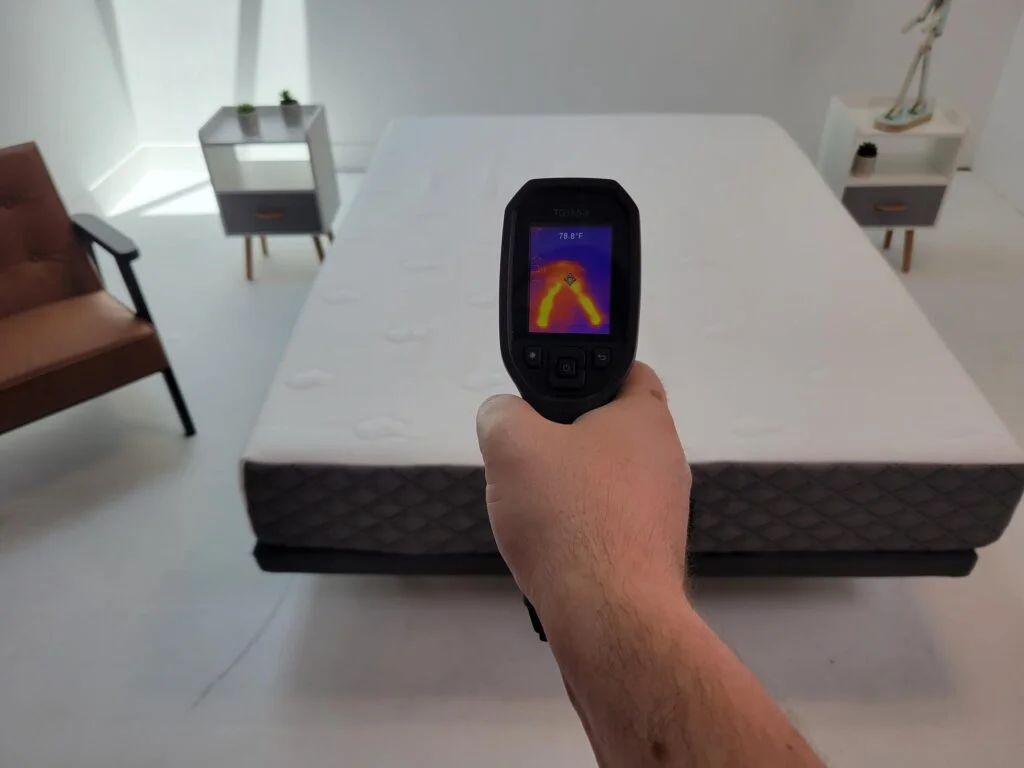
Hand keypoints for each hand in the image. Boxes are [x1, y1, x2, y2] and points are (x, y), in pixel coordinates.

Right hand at [476, 362, 691, 623]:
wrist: (609, 615)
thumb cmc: (568, 516)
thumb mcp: (510, 443)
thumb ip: (500, 412)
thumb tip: (503, 416)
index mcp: (645, 417)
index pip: (626, 370)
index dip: (585, 371)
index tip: (548, 393)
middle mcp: (666, 459)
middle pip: (609, 432)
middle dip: (565, 440)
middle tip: (527, 454)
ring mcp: (664, 511)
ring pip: (606, 483)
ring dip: (570, 490)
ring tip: (532, 509)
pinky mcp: (652, 554)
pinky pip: (608, 525)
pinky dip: (581, 529)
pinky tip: (552, 548)